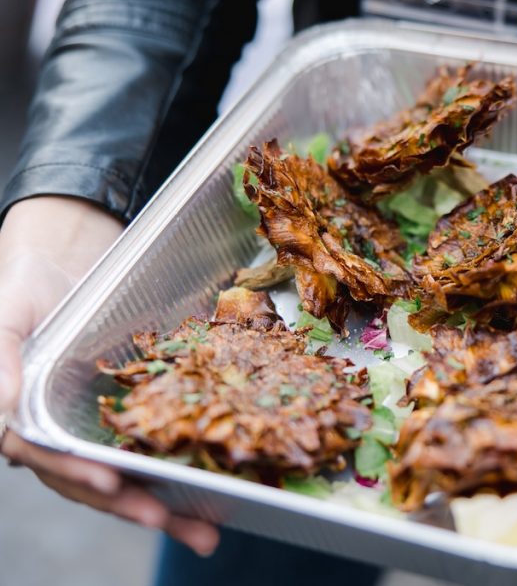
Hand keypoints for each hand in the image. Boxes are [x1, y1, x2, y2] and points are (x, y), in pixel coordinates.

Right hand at [0, 197, 218, 555]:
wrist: (62, 261)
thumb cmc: (24, 289)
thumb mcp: (7, 317)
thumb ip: (3, 362)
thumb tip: (1, 412)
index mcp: (22, 420)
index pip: (48, 458)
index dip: (76, 474)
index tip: (110, 484)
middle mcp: (61, 435)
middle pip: (93, 482)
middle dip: (133, 506)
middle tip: (172, 522)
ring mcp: (97, 429)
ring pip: (129, 475)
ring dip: (165, 505)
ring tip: (207, 530)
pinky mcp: (132, 414)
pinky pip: (155, 445)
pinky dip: (180, 467)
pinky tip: (218, 489)